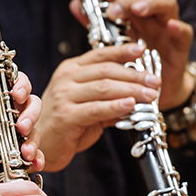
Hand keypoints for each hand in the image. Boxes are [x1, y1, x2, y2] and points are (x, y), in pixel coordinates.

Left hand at [0, 72, 43, 192]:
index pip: (15, 85)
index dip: (21, 85)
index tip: (16, 94)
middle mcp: (8, 116)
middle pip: (31, 106)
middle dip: (31, 114)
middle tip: (22, 127)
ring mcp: (14, 136)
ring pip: (34, 131)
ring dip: (33, 140)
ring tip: (25, 152)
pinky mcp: (17, 155)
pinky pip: (34, 155)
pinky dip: (38, 158)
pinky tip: (35, 164)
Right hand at [37, 44, 160, 170]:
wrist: (41, 146)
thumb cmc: (65, 125)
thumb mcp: (89, 104)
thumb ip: (110, 97)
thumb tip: (138, 94)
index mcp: (71, 70)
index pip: (100, 55)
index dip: (122, 51)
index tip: (142, 49)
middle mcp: (66, 79)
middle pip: (106, 71)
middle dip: (134, 75)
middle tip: (154, 81)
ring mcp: (64, 96)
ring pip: (104, 87)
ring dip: (131, 90)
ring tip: (150, 94)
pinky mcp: (66, 116)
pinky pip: (96, 108)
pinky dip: (116, 106)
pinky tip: (130, 105)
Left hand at [70, 0, 194, 109]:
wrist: (150, 94)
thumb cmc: (131, 66)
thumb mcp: (111, 43)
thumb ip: (96, 23)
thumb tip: (75, 4)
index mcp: (136, 11)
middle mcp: (153, 15)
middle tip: (113, 10)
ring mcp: (168, 29)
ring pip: (167, 3)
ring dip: (151, 3)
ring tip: (136, 10)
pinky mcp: (180, 47)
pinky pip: (185, 33)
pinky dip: (179, 27)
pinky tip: (170, 26)